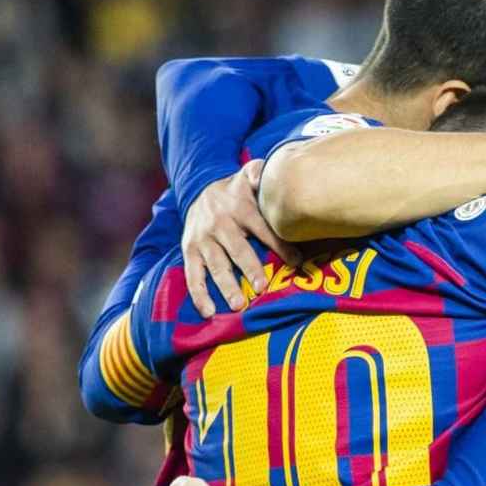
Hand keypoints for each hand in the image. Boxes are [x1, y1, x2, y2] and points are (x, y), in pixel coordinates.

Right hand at [182, 159, 300, 316]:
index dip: (279, 244)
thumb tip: (272, 174)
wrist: (200, 190)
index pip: (262, 228)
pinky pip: (193, 275)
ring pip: (215, 265)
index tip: (296, 262)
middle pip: (236, 248)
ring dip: (226, 285)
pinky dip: (199, 294)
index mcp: (239, 207)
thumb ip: (261, 174)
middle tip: (262, 287)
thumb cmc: (237, 192)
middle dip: (249, 267)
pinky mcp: (189, 252)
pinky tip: (209, 311)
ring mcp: (202, 239)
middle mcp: (219, 224)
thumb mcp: (248, 177)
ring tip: (239, 304)